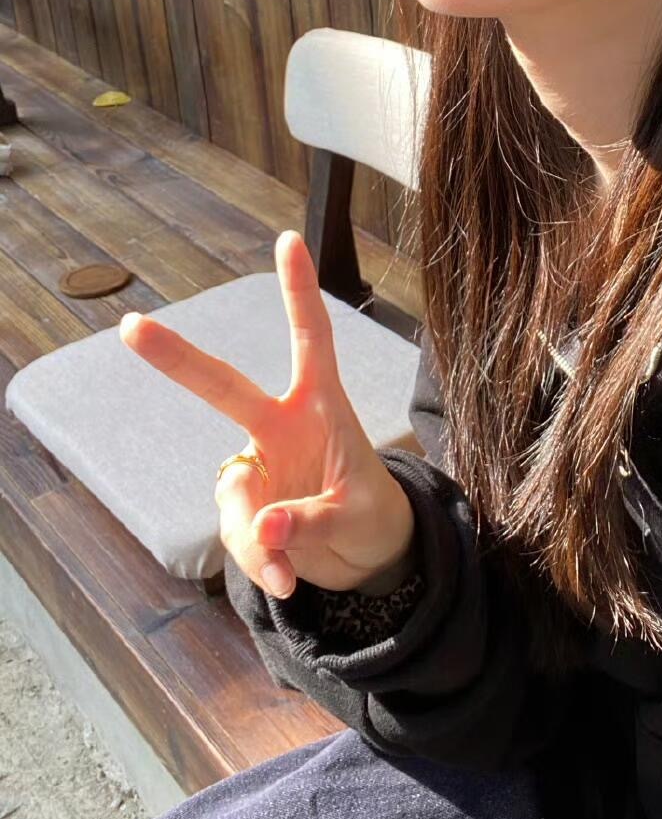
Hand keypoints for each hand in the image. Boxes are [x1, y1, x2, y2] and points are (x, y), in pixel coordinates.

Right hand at [118, 231, 415, 601]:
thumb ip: (307, 520)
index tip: (289, 238)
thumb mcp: (356, 517)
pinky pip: (235, 535)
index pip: (310, 338)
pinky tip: (286, 580)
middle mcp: (279, 426)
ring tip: (292, 566)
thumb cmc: (373, 517)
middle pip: (223, 386)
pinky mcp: (243, 506)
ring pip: (232, 495)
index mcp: (320, 407)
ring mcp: (256, 465)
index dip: (298, 290)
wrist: (369, 560)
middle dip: (176, 358)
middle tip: (131, 327)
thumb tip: (262, 526)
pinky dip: (258, 562)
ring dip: (255, 538)